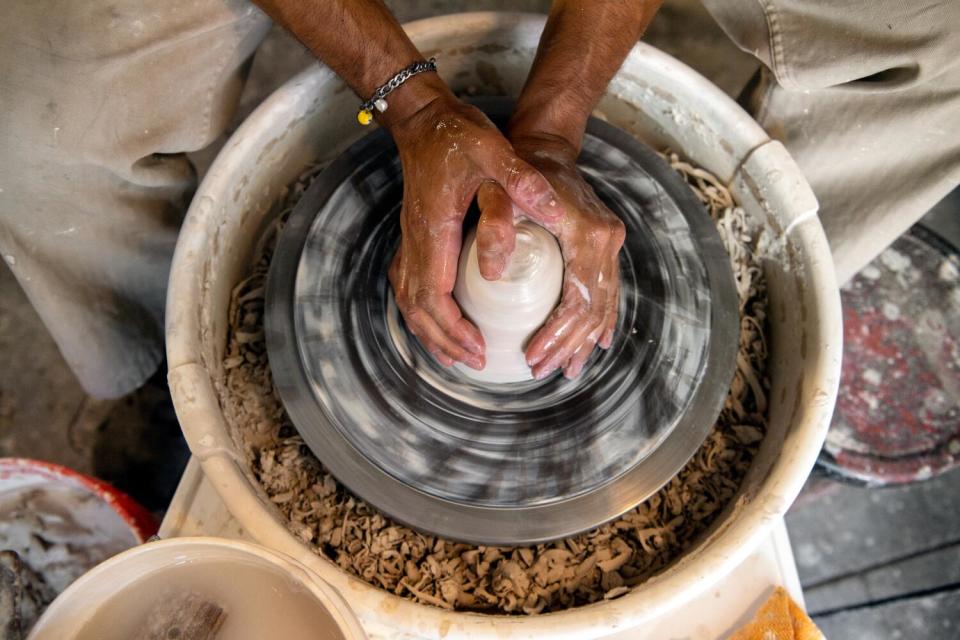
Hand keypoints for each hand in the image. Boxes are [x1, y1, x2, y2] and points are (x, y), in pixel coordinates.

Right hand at [386, 91, 564, 368]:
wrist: (423, 117)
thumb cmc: (456, 135)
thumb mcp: (495, 151)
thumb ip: (521, 181)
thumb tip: (553, 211)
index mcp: (435, 230)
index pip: (436, 297)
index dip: (454, 330)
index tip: (479, 348)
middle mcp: (417, 241)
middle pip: (418, 309)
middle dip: (445, 342)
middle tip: (476, 362)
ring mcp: (411, 240)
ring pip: (409, 302)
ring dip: (431, 333)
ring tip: (458, 355)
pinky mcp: (414, 236)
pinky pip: (410, 287)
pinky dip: (423, 314)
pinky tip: (441, 323)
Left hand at [476, 133, 624, 378]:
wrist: (546, 145)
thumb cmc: (517, 169)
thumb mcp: (502, 192)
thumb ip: (498, 225)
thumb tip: (493, 272)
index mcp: (586, 233)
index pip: (576, 300)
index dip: (556, 334)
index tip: (532, 356)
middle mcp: (606, 240)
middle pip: (593, 310)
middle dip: (567, 345)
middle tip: (540, 370)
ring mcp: (610, 242)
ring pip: (604, 305)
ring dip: (584, 340)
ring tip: (567, 370)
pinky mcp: (604, 244)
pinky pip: (608, 291)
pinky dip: (600, 320)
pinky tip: (593, 344)